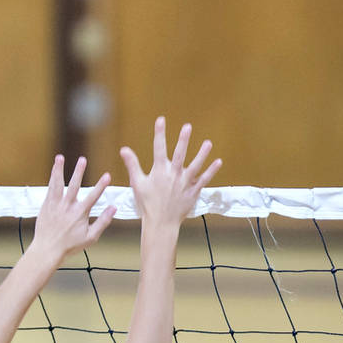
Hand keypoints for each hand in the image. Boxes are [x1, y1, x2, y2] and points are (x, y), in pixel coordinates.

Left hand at [28, 154, 115, 261]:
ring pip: (58, 183)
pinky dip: (52, 178)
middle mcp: (68, 206)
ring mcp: (56, 204)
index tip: (107, 175)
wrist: (48, 249)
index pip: (94, 196)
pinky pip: (49, 188)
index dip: (101, 185)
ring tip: (60, 157)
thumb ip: (103, 221)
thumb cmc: (70, 246)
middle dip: (79, 171)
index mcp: (80, 213)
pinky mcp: (46, 205)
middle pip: (75, 185)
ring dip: (59, 169)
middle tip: (83, 159)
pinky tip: (54, 170)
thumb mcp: (91, 237)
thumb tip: (113, 208)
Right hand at [122, 117, 220, 231]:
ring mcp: (184, 183)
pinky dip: (211, 171)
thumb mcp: (137, 183)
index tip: (161, 119)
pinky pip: (204, 179)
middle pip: (179, 154)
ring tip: (208, 143)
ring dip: (202, 154)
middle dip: (183, 139)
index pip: (159, 147)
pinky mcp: (193, 191)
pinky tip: (218, 162)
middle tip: (188, 126)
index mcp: (159, 171)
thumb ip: (132, 164)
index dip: (159, 133)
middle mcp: (173, 175)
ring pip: (195, 165)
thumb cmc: (148, 203)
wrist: (161, 223)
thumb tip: (124, 149)